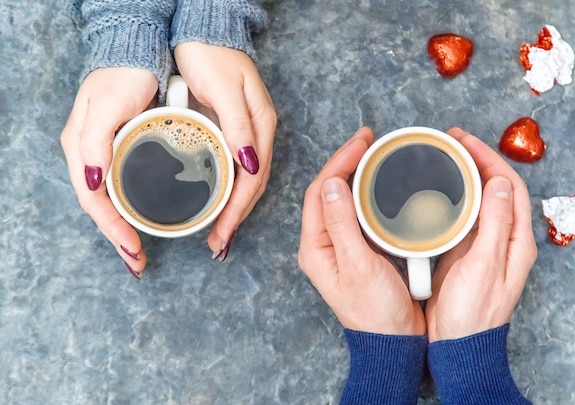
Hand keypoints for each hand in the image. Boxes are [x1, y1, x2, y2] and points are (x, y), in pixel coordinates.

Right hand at [60, 67, 157, 277]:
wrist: (138, 52)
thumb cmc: (122, 76)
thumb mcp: (105, 107)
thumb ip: (95, 143)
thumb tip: (92, 182)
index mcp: (82, 150)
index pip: (94, 201)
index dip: (112, 229)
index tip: (133, 250)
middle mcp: (91, 156)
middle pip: (102, 207)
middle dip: (118, 237)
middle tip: (137, 262)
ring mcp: (107, 154)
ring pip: (112, 200)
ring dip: (123, 227)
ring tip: (138, 251)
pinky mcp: (125, 149)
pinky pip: (124, 186)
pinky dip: (132, 207)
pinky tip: (145, 217)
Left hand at [174, 43, 276, 259]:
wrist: (205, 29)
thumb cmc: (211, 54)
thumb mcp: (225, 88)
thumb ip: (238, 125)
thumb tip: (249, 165)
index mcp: (260, 126)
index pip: (253, 179)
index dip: (238, 210)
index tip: (222, 234)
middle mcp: (257, 134)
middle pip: (252, 186)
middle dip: (237, 218)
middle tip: (219, 244)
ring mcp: (247, 133)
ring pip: (245, 181)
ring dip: (233, 209)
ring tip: (219, 233)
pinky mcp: (233, 130)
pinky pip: (235, 169)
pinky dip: (228, 191)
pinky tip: (218, 201)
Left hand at [299, 127, 425, 335]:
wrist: (392, 342)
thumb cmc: (375, 312)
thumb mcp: (358, 265)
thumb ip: (343, 224)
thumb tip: (333, 184)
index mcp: (316, 247)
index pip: (319, 192)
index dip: (338, 162)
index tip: (361, 142)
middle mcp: (324, 244)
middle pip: (328, 191)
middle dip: (346, 162)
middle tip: (368, 140)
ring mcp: (341, 246)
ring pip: (343, 200)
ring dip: (356, 175)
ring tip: (374, 154)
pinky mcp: (359, 250)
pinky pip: (359, 213)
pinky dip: (369, 194)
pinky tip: (382, 184)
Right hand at [425, 127, 536, 341]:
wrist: (457, 344)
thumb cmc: (473, 312)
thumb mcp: (485, 265)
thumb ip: (494, 223)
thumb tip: (499, 183)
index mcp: (514, 241)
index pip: (509, 186)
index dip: (490, 159)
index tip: (464, 141)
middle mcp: (501, 239)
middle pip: (494, 188)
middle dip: (476, 160)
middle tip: (450, 142)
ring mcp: (481, 245)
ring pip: (477, 200)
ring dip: (463, 176)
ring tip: (442, 158)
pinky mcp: (462, 252)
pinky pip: (460, 216)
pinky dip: (449, 197)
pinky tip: (434, 191)